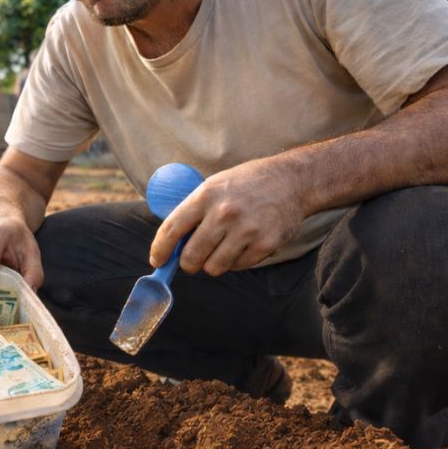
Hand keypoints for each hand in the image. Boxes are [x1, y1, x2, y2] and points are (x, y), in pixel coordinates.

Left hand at [149, 158, 305, 276]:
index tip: (157, 261)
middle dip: (187, 264)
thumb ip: (193, 212)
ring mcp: (246, 230)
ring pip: (214, 267)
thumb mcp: (214, 185)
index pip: (171, 229)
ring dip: (213, 264)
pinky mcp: (265, 244)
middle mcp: (224, 213)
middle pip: (191, 257)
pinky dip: (236, 262)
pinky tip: (243, 245)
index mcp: (205, 195)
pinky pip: (239, 267)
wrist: (290, 181)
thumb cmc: (246, 184)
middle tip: (192, 261)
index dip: (160, 250)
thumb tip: (171, 244)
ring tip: (221, 249)